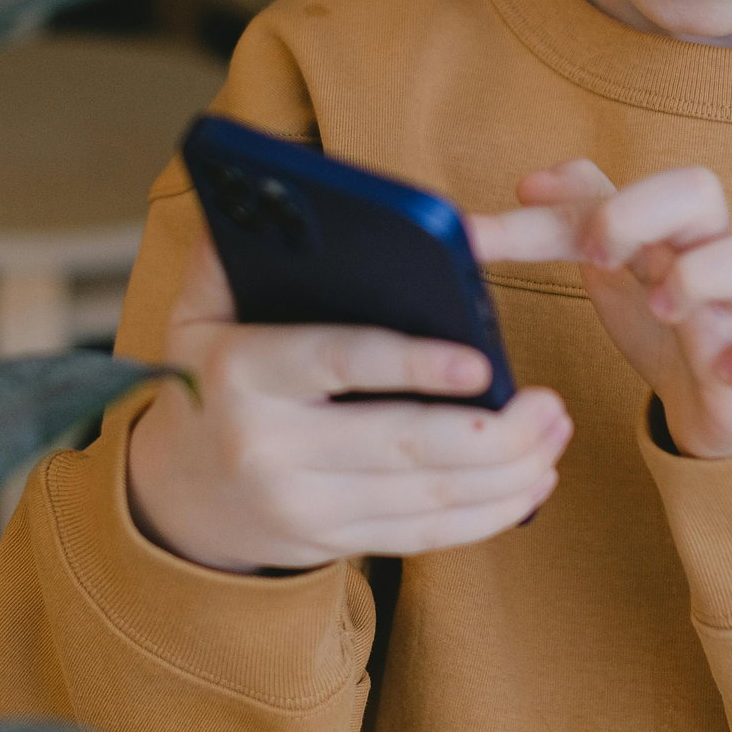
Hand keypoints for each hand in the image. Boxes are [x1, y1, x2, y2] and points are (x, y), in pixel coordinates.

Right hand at [126, 227, 570, 573]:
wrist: (176, 490)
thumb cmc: (212, 370)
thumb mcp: (203, 305)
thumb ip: (243, 246)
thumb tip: (297, 187)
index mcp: (243, 371)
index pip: (339, 363)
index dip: (413, 365)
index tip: (481, 362)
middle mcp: (269, 447)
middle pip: (401, 445)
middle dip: (493, 432)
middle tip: (552, 403)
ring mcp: (303, 506)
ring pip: (425, 497)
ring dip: (507, 472)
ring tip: (556, 432)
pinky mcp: (332, 543)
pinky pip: (424, 537)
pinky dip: (487, 515)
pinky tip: (531, 482)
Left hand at [471, 161, 731, 458]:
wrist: (716, 408)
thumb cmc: (668, 325)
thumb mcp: (616, 270)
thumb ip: (577, 221)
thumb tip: (531, 181)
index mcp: (670, 231)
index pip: (612, 186)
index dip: (561, 203)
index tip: (499, 222)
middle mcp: (714, 256)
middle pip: (699, 188)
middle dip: (640, 210)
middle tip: (598, 259)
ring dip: (704, 274)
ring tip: (663, 310)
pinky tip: (722, 369)